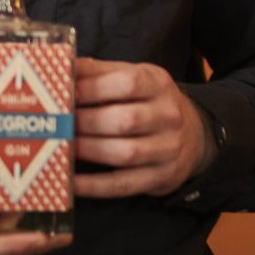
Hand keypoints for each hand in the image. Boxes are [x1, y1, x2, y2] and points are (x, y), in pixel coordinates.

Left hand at [73, 57, 213, 199]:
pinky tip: (72, 182)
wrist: (194, 135)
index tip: (66, 92)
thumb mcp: (135, 77)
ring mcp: (169, 149)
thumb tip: (64, 68)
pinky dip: (94, 186)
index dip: (94, 88)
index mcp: (159, 84)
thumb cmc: (150, 102)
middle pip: (125, 120)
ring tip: (62, 146)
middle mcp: (169, 116)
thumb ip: (100, 72)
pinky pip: (124, 184)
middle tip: (60, 123)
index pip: (128, 83)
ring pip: (125, 153)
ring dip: (88, 151)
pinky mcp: (162, 177)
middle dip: (86, 122)